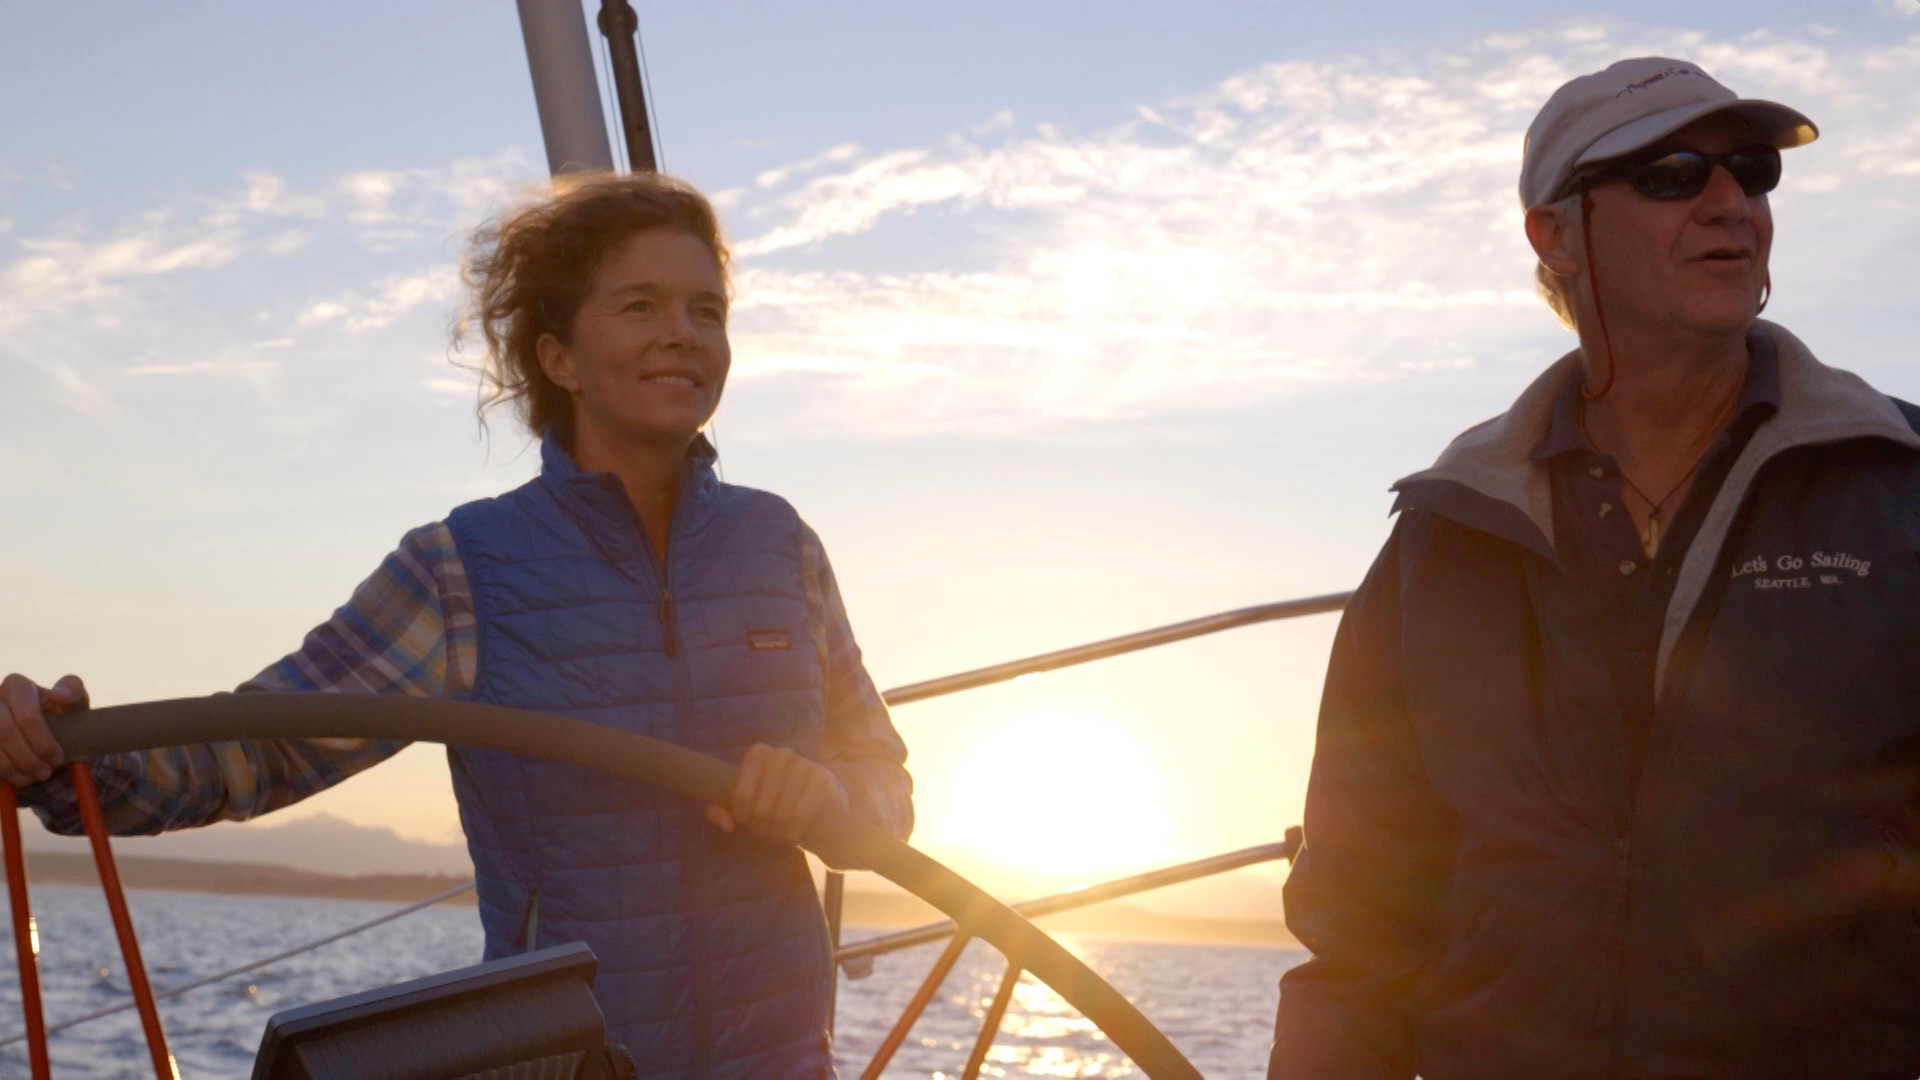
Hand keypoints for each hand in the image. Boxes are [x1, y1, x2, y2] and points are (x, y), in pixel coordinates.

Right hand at [0, 673, 85, 787]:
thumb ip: (72, 690)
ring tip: (34, 777)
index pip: (27, 717)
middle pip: (4, 732)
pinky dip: (1, 772)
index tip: (58, 759)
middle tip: (46, 773)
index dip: (43, 743)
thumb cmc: (60, 714)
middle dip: (27, 758)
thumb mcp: (74, 701)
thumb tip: (57, 695)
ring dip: (13, 768)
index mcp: (17, 686)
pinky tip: (17, 778)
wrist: (47, 730)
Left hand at [706, 743, 847, 846]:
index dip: (740, 800)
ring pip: (781, 810)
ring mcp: (805, 765)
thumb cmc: (774, 805)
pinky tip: (792, 836)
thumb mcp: (744, 806)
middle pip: (762, 798)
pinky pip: (801, 814)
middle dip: (759, 822)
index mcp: (760, 753)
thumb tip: (727, 824)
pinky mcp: (822, 781)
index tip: (742, 818)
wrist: (819, 810)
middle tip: (761, 831)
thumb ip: (721, 810)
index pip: (743, 776)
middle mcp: (782, 754)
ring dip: (775, 831)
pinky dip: (793, 831)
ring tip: (775, 836)